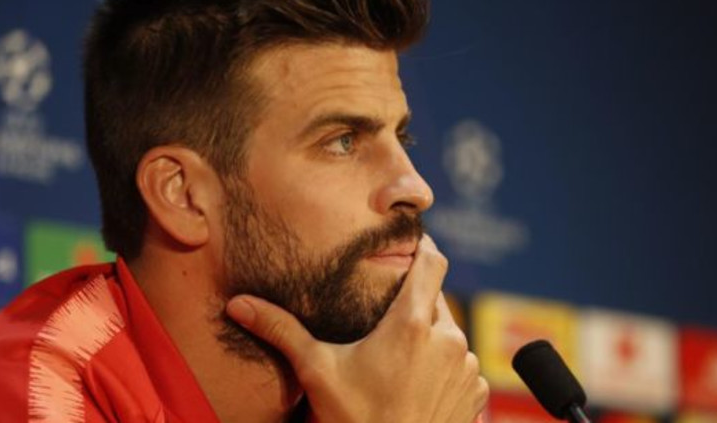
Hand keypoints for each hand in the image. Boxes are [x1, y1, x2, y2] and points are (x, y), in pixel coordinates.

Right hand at [226, 235, 488, 422]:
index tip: (413, 244)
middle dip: (415, 302)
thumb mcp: (317, 371)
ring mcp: (467, 366)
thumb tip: (239, 304)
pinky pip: (463, 363)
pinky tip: (418, 382)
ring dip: (430, 336)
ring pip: (450, 332)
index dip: (424, 248)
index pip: (432, 263)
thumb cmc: (356, 420)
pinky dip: (445, 365)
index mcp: (411, 324)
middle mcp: (448, 339)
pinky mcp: (476, 391)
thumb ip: (282, 330)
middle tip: (386, 316)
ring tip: (399, 357)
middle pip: (436, 299)